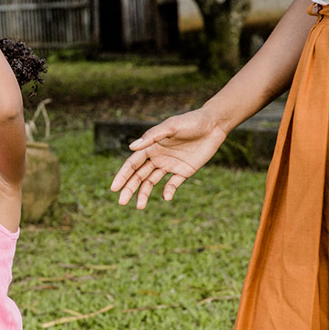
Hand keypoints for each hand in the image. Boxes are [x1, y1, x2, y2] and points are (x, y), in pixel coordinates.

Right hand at [110, 109, 227, 208]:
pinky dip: (168, 191)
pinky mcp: (184, 171)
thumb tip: (132, 147)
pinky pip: (172, 184)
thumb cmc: (191, 121)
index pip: (132, 164)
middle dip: (129, 188)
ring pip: (152, 182)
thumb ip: (152, 137)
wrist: (214, 124)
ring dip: (144, 194)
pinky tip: (166, 197)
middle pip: (139, 175)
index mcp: (150, 147)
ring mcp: (170, 165)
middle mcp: (157, 157)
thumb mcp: (171, 126)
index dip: (122, 176)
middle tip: (122, 202)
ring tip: (139, 207)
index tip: (114, 188)